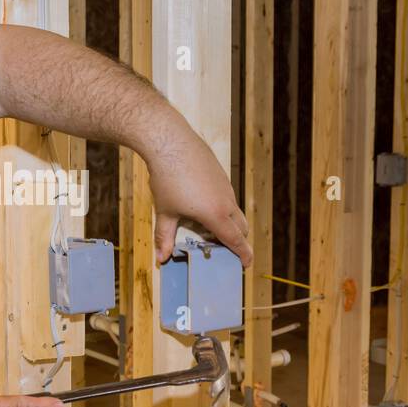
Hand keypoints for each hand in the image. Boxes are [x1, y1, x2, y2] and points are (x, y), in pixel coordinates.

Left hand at [145, 129, 252, 266]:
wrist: (170, 141)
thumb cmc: (167, 178)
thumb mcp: (164, 211)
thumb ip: (164, 237)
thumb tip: (161, 259)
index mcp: (216, 214)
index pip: (235, 240)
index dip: (243, 255)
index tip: (246, 265)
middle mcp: (226, 201)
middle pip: (240, 227)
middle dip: (236, 241)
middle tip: (224, 252)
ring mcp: (225, 186)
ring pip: (234, 210)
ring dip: (228, 223)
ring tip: (209, 231)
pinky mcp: (220, 174)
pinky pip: (226, 196)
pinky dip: (221, 207)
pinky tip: (202, 205)